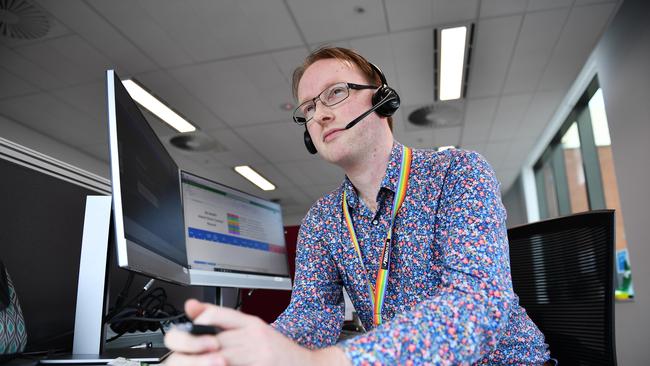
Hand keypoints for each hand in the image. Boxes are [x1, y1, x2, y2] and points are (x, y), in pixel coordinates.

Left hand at [164, 299, 349, 365]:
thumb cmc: (281, 353)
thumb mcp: (255, 331)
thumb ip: (224, 321)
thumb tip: (192, 308)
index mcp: (250, 323)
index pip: (216, 315)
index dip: (195, 324)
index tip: (183, 335)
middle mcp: (254, 336)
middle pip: (211, 338)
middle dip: (191, 350)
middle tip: (180, 358)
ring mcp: (257, 354)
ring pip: (219, 357)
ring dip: (203, 361)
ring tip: (193, 363)